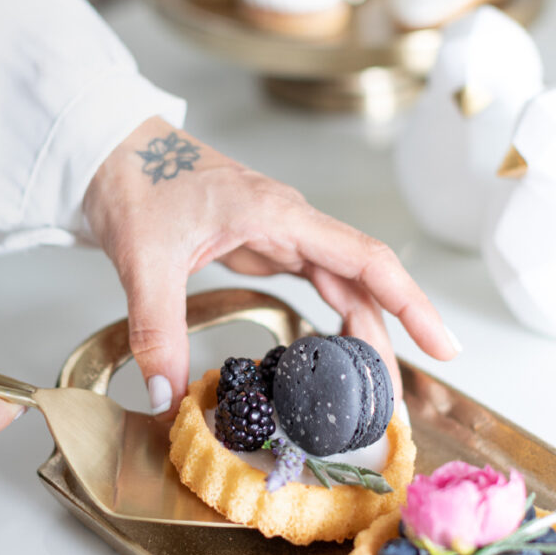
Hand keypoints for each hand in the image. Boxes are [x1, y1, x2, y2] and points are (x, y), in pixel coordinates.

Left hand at [85, 116, 459, 416]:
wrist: (111, 152)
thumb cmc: (134, 185)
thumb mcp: (143, 262)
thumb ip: (157, 332)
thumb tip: (166, 397)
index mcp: (278, 214)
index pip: (366, 259)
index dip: (412, 303)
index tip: (444, 344)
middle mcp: (291, 222)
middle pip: (363, 283)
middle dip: (385, 340)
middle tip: (390, 402)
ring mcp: (281, 233)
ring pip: (343, 286)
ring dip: (361, 335)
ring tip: (369, 390)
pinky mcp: (265, 244)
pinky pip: (317, 284)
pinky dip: (333, 318)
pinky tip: (337, 349)